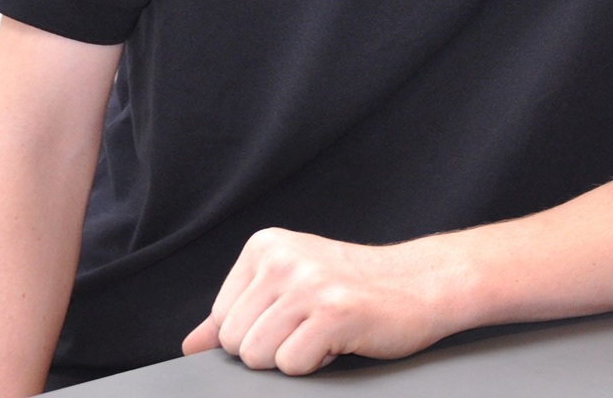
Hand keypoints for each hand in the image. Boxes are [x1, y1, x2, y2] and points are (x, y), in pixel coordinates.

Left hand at [181, 228, 466, 375]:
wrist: (421, 282)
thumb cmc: (353, 288)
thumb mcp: (287, 287)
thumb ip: (235, 314)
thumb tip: (191, 345)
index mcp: (264, 247)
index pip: (221, 320)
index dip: (258, 332)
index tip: (293, 315)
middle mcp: (282, 259)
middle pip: (235, 342)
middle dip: (272, 349)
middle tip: (310, 326)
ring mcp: (308, 283)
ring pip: (258, 357)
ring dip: (293, 358)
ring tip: (323, 332)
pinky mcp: (334, 311)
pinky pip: (292, 366)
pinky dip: (316, 365)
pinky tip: (339, 339)